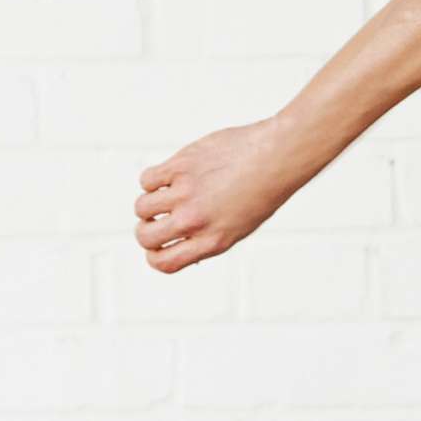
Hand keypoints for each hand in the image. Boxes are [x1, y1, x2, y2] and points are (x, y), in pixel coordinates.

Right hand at [133, 117, 305, 273]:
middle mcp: (196, 220)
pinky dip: (154, 179)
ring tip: (167, 194)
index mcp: (213, 241)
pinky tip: (172, 176)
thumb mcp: (240, 227)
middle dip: (145, 230)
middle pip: (146, 236)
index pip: (164, 262)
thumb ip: (208, 238)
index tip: (156, 246)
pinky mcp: (181, 166)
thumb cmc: (264, 190)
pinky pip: (147, 179)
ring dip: (149, 203)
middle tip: (156, 219)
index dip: (154, 256)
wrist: (278, 157)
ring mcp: (186, 193)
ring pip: (142, 207)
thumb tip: (179, 245)